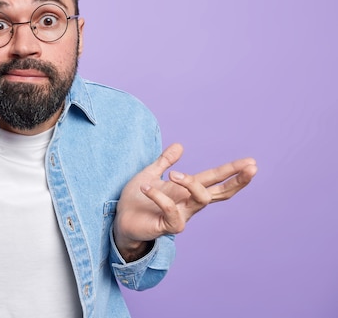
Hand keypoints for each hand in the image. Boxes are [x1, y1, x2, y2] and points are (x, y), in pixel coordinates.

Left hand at [113, 143, 256, 259]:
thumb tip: (180, 145)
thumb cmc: (137, 200)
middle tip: (250, 167)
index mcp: (187, 190)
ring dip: (190, 183)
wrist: (121, 220)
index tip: (251, 162)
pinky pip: (172, 211)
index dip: (232, 171)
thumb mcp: (150, 175)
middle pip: (220, 193)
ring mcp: (181, 216)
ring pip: (201, 200)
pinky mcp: (168, 227)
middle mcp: (189, 203)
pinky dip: (160, 198)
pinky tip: (146, 188)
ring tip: (173, 174)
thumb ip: (164, 162)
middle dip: (236, 180)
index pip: (215, 180)